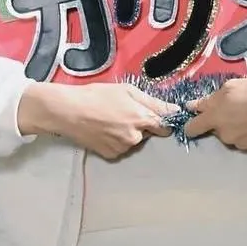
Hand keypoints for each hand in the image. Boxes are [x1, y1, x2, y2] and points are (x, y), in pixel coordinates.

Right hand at [18, 82, 175, 159]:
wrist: (70, 111)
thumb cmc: (98, 95)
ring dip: (128, 132)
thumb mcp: (127, 90)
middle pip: (148, 133)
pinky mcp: (111, 155)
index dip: (162, 120)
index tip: (156, 116)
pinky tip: (104, 130)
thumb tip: (176, 111)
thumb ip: (154, 102)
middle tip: (123, 112)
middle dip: (141, 124)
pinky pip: (121, 148)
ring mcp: (123, 148)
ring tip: (110, 120)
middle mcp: (135, 138)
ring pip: (134, 141)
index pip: (165, 126)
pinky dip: (116, 140)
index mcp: (142, 119)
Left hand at [183, 71, 246, 152]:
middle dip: (218, 121)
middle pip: (214, 130)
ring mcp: (240, 144)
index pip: (192, 129)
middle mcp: (224, 135)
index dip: (191, 124)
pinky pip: (244, 141)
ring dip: (233, 127)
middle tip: (233, 108)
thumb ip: (208, 100)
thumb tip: (192, 107)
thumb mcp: (229, 87)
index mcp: (215, 118)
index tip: (194, 120)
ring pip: (230, 135)